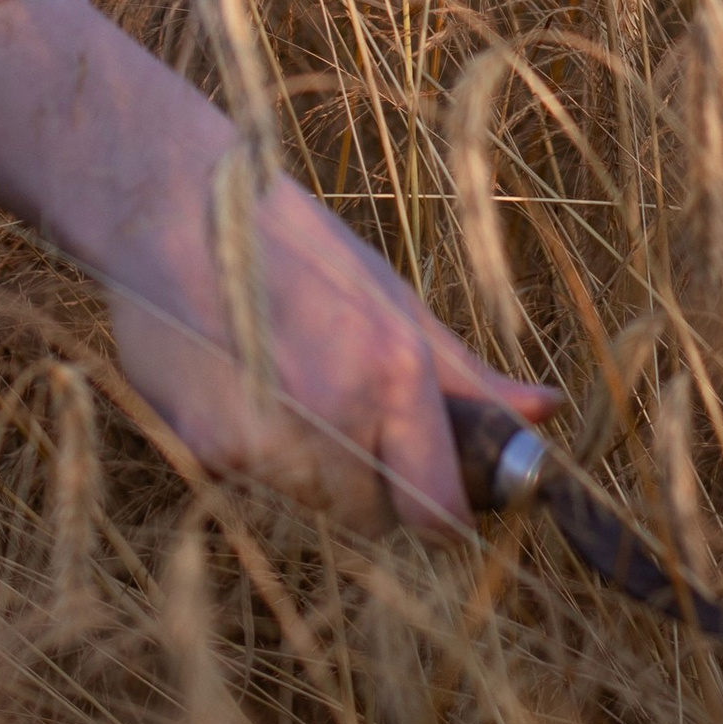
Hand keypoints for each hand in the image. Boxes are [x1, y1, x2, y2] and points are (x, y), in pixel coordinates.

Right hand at [0, 0, 554, 541]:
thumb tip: (547, 413)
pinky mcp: (206, 449)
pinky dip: (251, 454)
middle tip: (338, 409)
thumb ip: (468, 378)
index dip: (437, 508)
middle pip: (371, 517)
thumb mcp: (393, 300)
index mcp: (395, 372)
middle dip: (366, 482)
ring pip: (309, 507)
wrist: (175, 206)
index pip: (437, 516)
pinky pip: (250, 487)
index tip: (429, 487)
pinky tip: (240, 387)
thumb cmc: (295, 247)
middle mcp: (335, 413)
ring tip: (283, 384)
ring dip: (306, 470)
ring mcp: (265, 439)